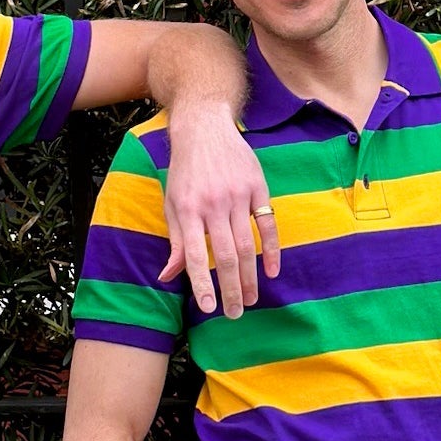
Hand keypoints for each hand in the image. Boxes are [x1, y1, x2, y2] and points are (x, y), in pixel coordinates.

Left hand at [159, 105, 279, 316]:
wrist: (204, 127)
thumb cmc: (185, 171)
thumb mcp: (172, 204)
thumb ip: (176, 242)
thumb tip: (168, 276)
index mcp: (187, 210)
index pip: (196, 256)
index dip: (202, 284)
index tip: (209, 308)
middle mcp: (213, 204)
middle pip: (225, 256)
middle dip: (230, 289)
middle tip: (234, 313)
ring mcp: (237, 195)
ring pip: (247, 245)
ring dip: (250, 276)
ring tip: (250, 298)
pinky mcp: (257, 187)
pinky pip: (268, 224)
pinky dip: (272, 249)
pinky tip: (272, 271)